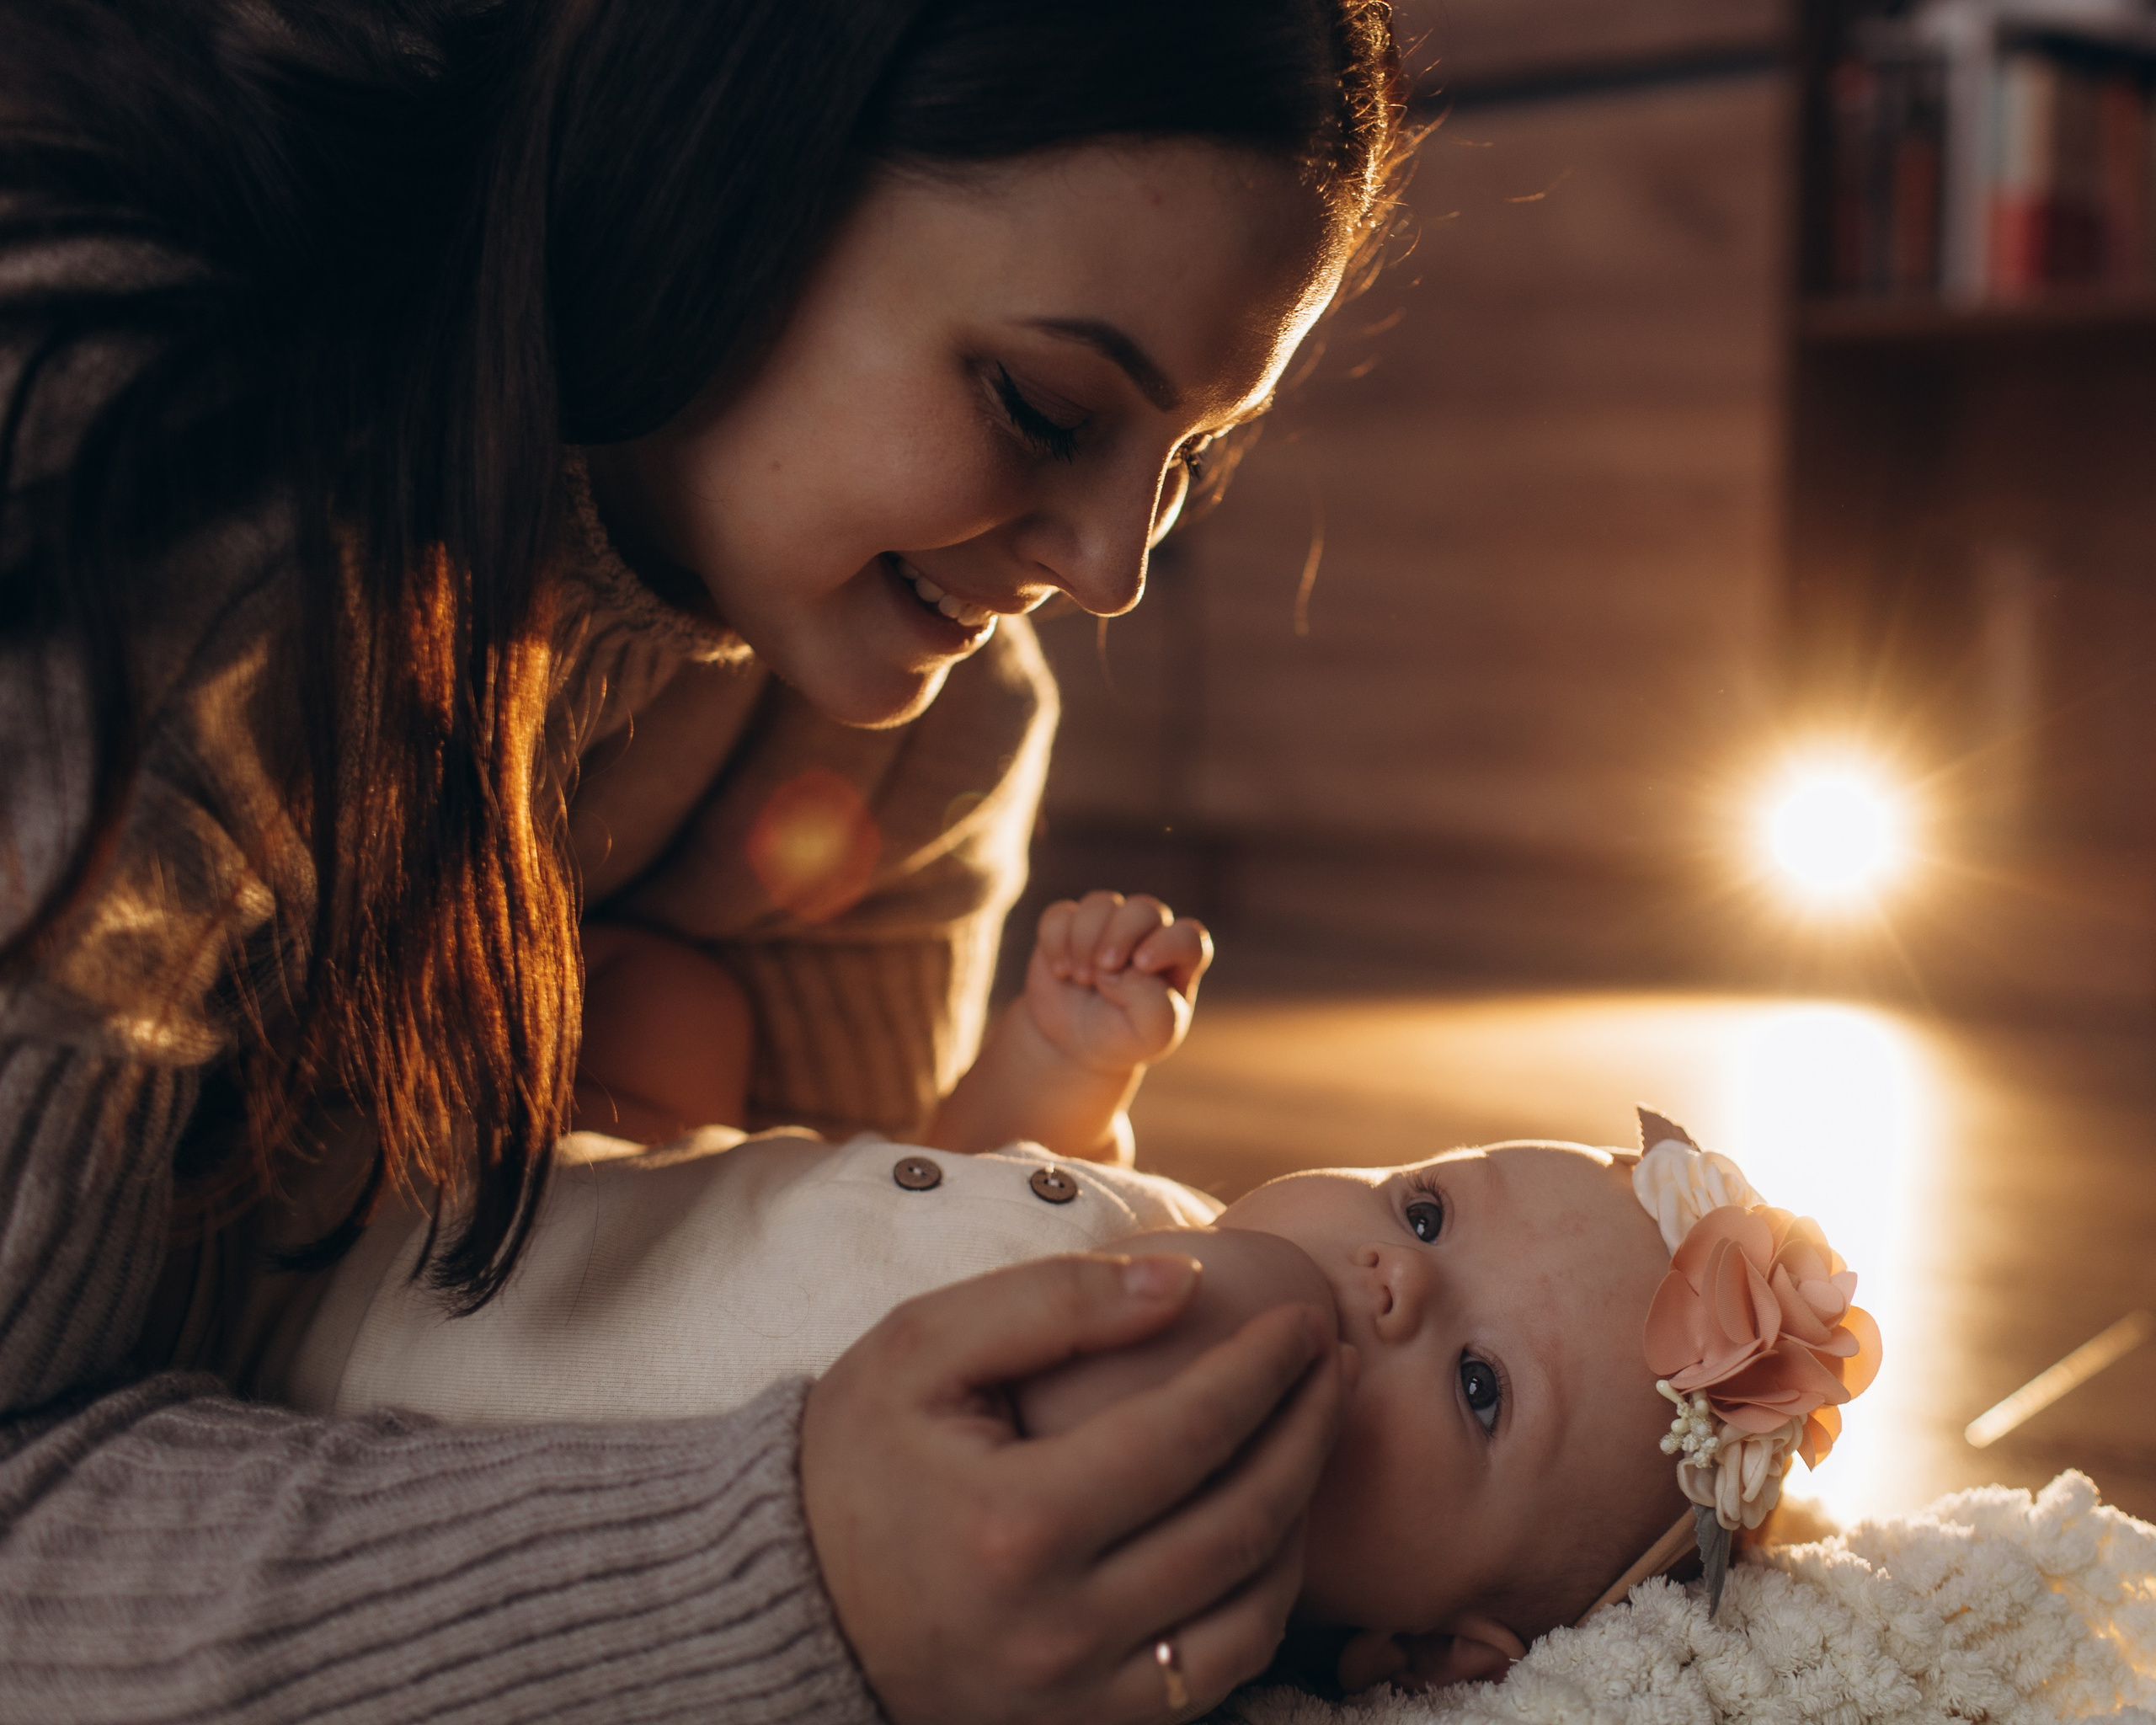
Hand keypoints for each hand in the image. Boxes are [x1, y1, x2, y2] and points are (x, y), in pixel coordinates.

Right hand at [801, 1252, 1347, 1724]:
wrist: (791, 1595)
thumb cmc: (856, 1454)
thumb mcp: (923, 1346)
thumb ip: (1052, 1303)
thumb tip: (1183, 1282)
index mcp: (1015, 1525)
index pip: (1190, 1432)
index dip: (1264, 1368)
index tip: (1301, 1316)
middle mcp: (1057, 1628)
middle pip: (1240, 1522)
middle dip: (1308, 1429)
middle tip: (1331, 1360)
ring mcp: (1076, 1697)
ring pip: (1251, 1608)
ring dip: (1303, 1512)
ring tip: (1313, 1430)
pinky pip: (1218, 1670)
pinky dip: (1266, 1593)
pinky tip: (1270, 1522)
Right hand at [1026, 892, 1212, 1074]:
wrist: (1075, 1044)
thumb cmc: (1124, 1036)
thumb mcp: (1152, 1035)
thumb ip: (1155, 1004)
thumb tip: (1128, 969)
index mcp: (1179, 959)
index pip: (1189, 936)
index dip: (1168, 943)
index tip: (1141, 966)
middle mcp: (1147, 933)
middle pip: (1143, 909)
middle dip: (1121, 935)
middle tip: (1105, 968)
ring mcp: (1107, 925)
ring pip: (1101, 904)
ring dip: (1085, 941)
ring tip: (1081, 978)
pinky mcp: (1069, 925)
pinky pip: (1061, 914)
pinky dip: (1056, 941)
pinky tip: (1061, 970)